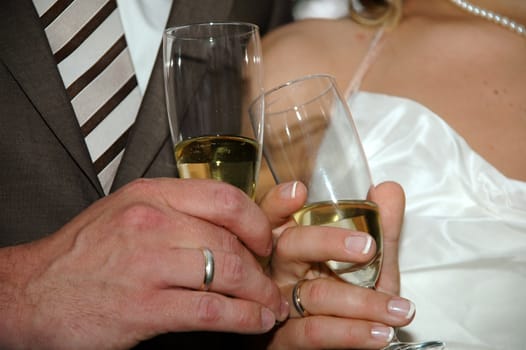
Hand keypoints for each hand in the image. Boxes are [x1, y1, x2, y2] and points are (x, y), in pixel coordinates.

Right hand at [0, 178, 286, 349]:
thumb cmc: (83, 252)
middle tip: (271, 281)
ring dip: (260, 294)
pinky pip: (212, 310)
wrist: (30, 291)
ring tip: (269, 305)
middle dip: (262, 266)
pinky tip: (254, 322)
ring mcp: (148, 264)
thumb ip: (176, 213)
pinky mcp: (144, 308)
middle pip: (232, 240)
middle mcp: (151, 223)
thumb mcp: (127, 213)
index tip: (266, 239)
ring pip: (229, 273)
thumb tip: (227, 224)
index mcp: (151, 195)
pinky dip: (244, 318)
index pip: (225, 197)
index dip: (257, 221)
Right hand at [259, 181, 410, 348]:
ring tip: (398, 309)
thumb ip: (381, 230)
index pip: (275, 217)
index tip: (299, 191)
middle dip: (328, 242)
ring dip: (362, 302)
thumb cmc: (352, 301)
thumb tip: (389, 189)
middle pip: (288, 246)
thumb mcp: (371, 267)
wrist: (351, 348)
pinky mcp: (284, 341)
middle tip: (368, 247)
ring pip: (312, 295)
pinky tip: (379, 332)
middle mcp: (280, 272)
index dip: (279, 203)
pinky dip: (351, 332)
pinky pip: (314, 332)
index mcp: (293, 246)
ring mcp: (279, 306)